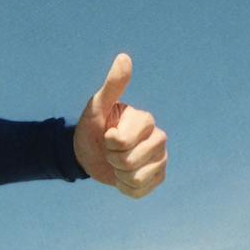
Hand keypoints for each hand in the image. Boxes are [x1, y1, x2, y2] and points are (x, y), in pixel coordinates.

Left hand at [73, 54, 167, 197]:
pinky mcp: (158, 178)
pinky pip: (140, 191)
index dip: (108, 142)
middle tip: (110, 150)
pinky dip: (125, 188)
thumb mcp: (97, 106)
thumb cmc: (93, 126)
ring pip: (136, 178)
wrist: (89, 152)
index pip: (121, 141)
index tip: (107, 135)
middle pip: (130, 161)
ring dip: (118, 174)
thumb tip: (124, 57)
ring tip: (117, 163)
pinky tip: (123, 176)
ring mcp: (161, 159)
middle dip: (112, 159)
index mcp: (146, 120)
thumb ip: (113, 85)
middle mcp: (159, 138)